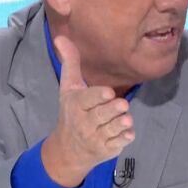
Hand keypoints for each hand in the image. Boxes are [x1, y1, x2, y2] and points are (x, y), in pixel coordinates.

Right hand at [42, 36, 134, 186]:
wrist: (68, 150)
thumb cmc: (71, 112)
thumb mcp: (68, 88)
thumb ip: (70, 62)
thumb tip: (61, 37)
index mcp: (75, 105)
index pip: (88, 100)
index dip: (99, 97)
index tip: (109, 93)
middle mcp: (84, 123)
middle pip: (103, 114)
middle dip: (114, 110)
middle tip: (122, 105)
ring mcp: (96, 138)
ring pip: (114, 128)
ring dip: (122, 123)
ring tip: (125, 118)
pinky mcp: (106, 150)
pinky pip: (120, 142)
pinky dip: (125, 137)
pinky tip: (126, 132)